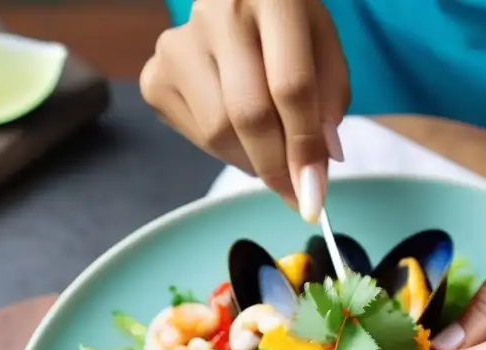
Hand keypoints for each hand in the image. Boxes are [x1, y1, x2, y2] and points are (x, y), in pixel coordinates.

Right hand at [140, 0, 348, 219]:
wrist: (234, 1)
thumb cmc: (287, 26)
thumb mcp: (323, 46)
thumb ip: (330, 99)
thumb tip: (320, 163)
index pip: (291, 86)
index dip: (305, 147)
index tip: (315, 194)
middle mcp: (216, 15)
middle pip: (249, 115)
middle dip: (277, 167)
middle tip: (296, 194)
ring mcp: (177, 46)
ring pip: (218, 133)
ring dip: (252, 162)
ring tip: (271, 153)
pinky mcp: (155, 77)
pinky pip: (197, 138)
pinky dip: (226, 153)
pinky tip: (240, 134)